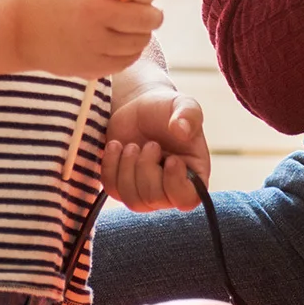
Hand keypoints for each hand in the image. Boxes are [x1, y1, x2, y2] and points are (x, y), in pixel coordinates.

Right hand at [10, 0, 162, 78]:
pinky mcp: (89, 67)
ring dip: (141, 34)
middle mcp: (95, 17)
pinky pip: (127, 61)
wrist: (19, 29)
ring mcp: (92, 45)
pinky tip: (117, 42)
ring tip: (127, 27)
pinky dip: (129, 52)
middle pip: (148, 19)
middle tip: (141, 12)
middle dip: (151, 14)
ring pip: (141, 42)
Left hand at [103, 81, 209, 211]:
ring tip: (132, 145)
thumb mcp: (183, 104)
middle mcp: (170, 188)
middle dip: (146, 168)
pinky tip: (116, 146)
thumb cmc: (166, 108)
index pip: (188, 198)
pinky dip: (110, 167)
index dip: (176, 184)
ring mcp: (145, 191)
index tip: (171, 159)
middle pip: (155, 199)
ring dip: (127, 168)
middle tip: (150, 144)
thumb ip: (189, 114)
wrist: (138, 107)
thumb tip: (182, 130)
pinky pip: (113, 190)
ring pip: (133, 200)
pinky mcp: (122, 188)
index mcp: (193, 172)